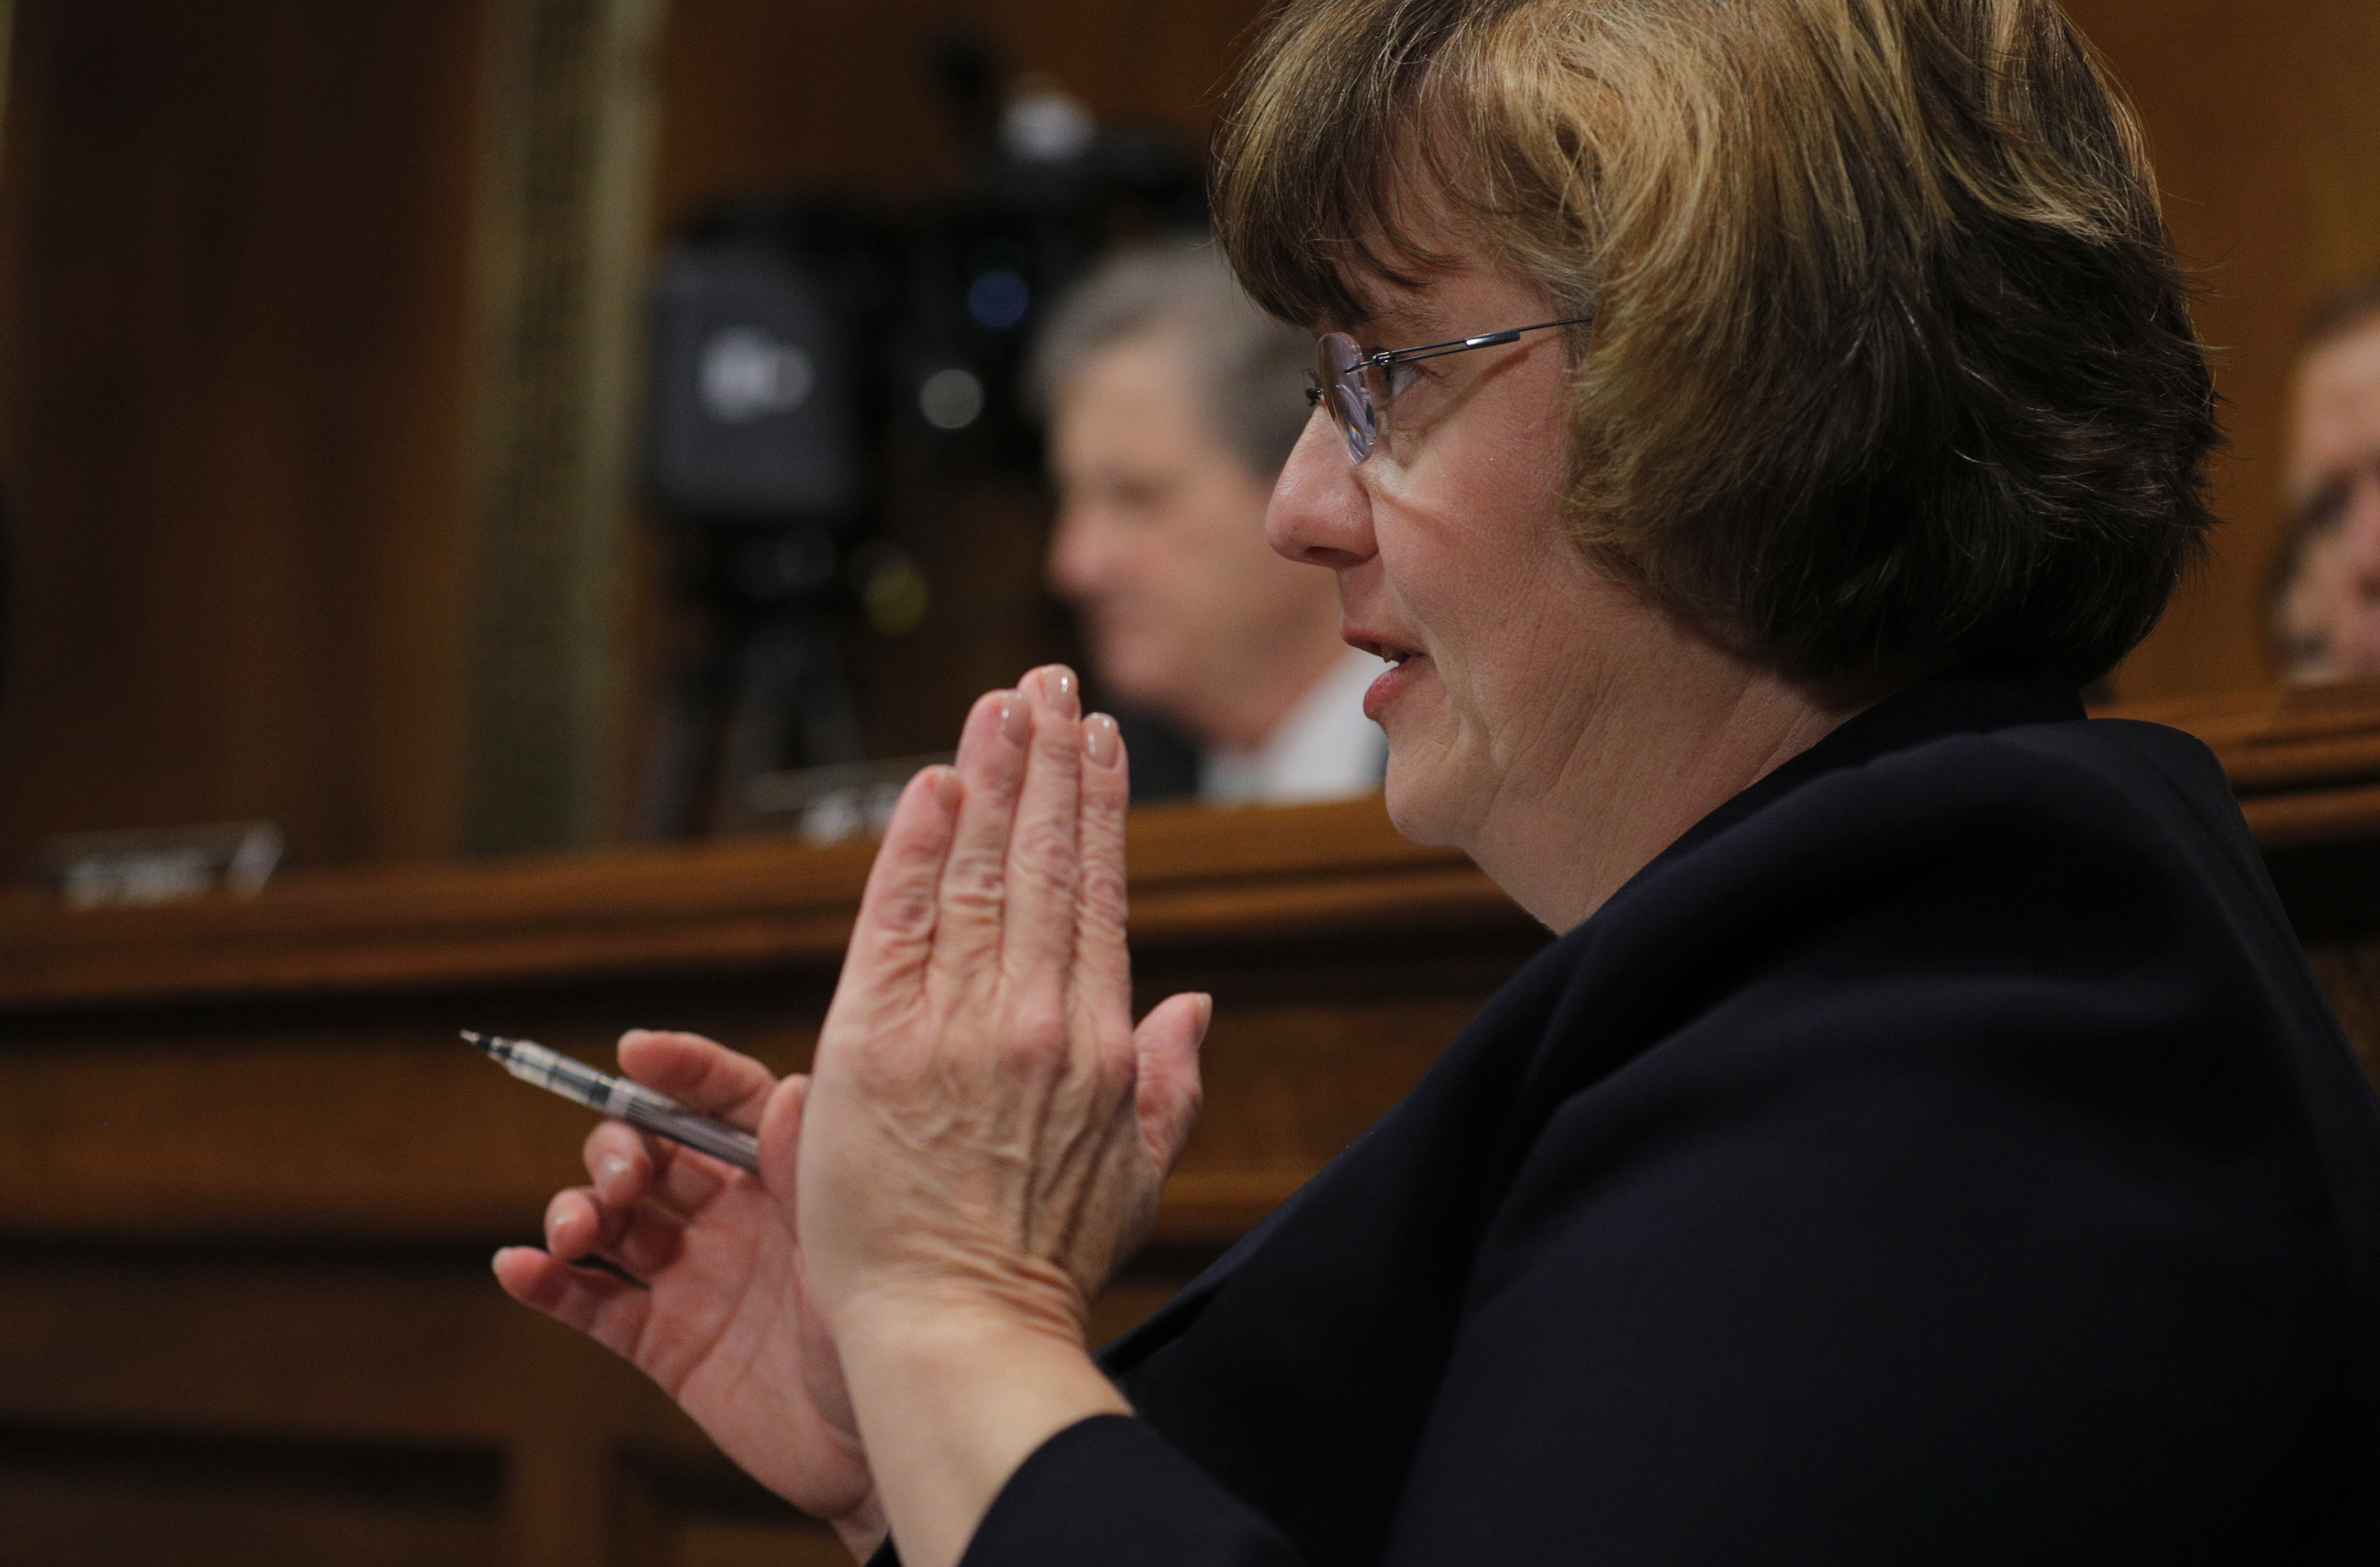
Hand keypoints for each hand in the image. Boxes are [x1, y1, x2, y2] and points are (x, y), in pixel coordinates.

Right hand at [492, 1030, 883, 1556]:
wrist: (881, 1441)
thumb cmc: (887, 1330)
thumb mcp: (850, 1238)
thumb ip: (808, 1170)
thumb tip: (790, 1087)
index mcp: (783, 1176)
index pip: (726, 1100)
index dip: (682, 1070)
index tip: (635, 1052)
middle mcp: (733, 1216)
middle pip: (652, 1153)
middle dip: (619, 1149)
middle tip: (623, 1179)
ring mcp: (694, 1277)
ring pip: (612, 1221)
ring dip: (576, 1210)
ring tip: (574, 1232)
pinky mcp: (665, 1340)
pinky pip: (593, 1301)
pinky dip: (548, 1281)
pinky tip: (518, 1267)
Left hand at [792, 666, 1209, 1566]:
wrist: (958, 1328)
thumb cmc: (1044, 1263)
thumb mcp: (1138, 1176)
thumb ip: (1169, 1083)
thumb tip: (1193, 1005)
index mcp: (1098, 1042)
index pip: (1097, 894)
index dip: (1098, 809)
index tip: (1097, 743)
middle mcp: (1034, 1017)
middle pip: (1042, 861)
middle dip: (1047, 760)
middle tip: (1047, 682)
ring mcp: (954, 1025)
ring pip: (979, 870)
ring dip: (991, 776)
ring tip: (1000, 703)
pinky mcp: (872, 1042)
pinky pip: (898, 919)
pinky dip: (914, 847)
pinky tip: (931, 784)